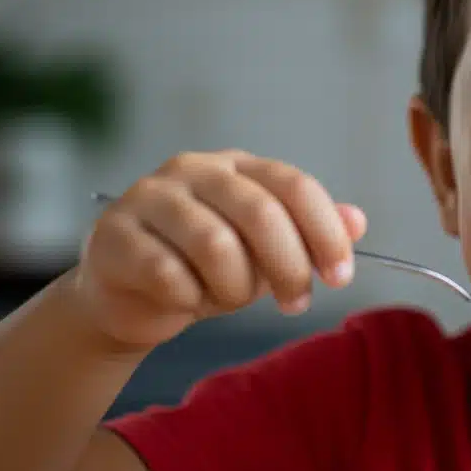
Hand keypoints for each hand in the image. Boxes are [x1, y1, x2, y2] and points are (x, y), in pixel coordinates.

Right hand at [74, 149, 367, 348]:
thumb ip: (309, 234)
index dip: (325, 232)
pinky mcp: (113, 235)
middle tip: (296, 303)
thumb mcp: (267, 253)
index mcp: (238, 167)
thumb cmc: (208, 270)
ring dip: (235, 287)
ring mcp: (148, 197)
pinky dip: (190, 297)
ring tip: (230, 300)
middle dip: (289, 266)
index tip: (341, 276)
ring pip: (215, 244)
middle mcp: (193, 170)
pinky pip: (168, 273)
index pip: (294, 186)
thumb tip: (357, 221)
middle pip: (260, 212)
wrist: (132, 298)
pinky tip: (188, 301)